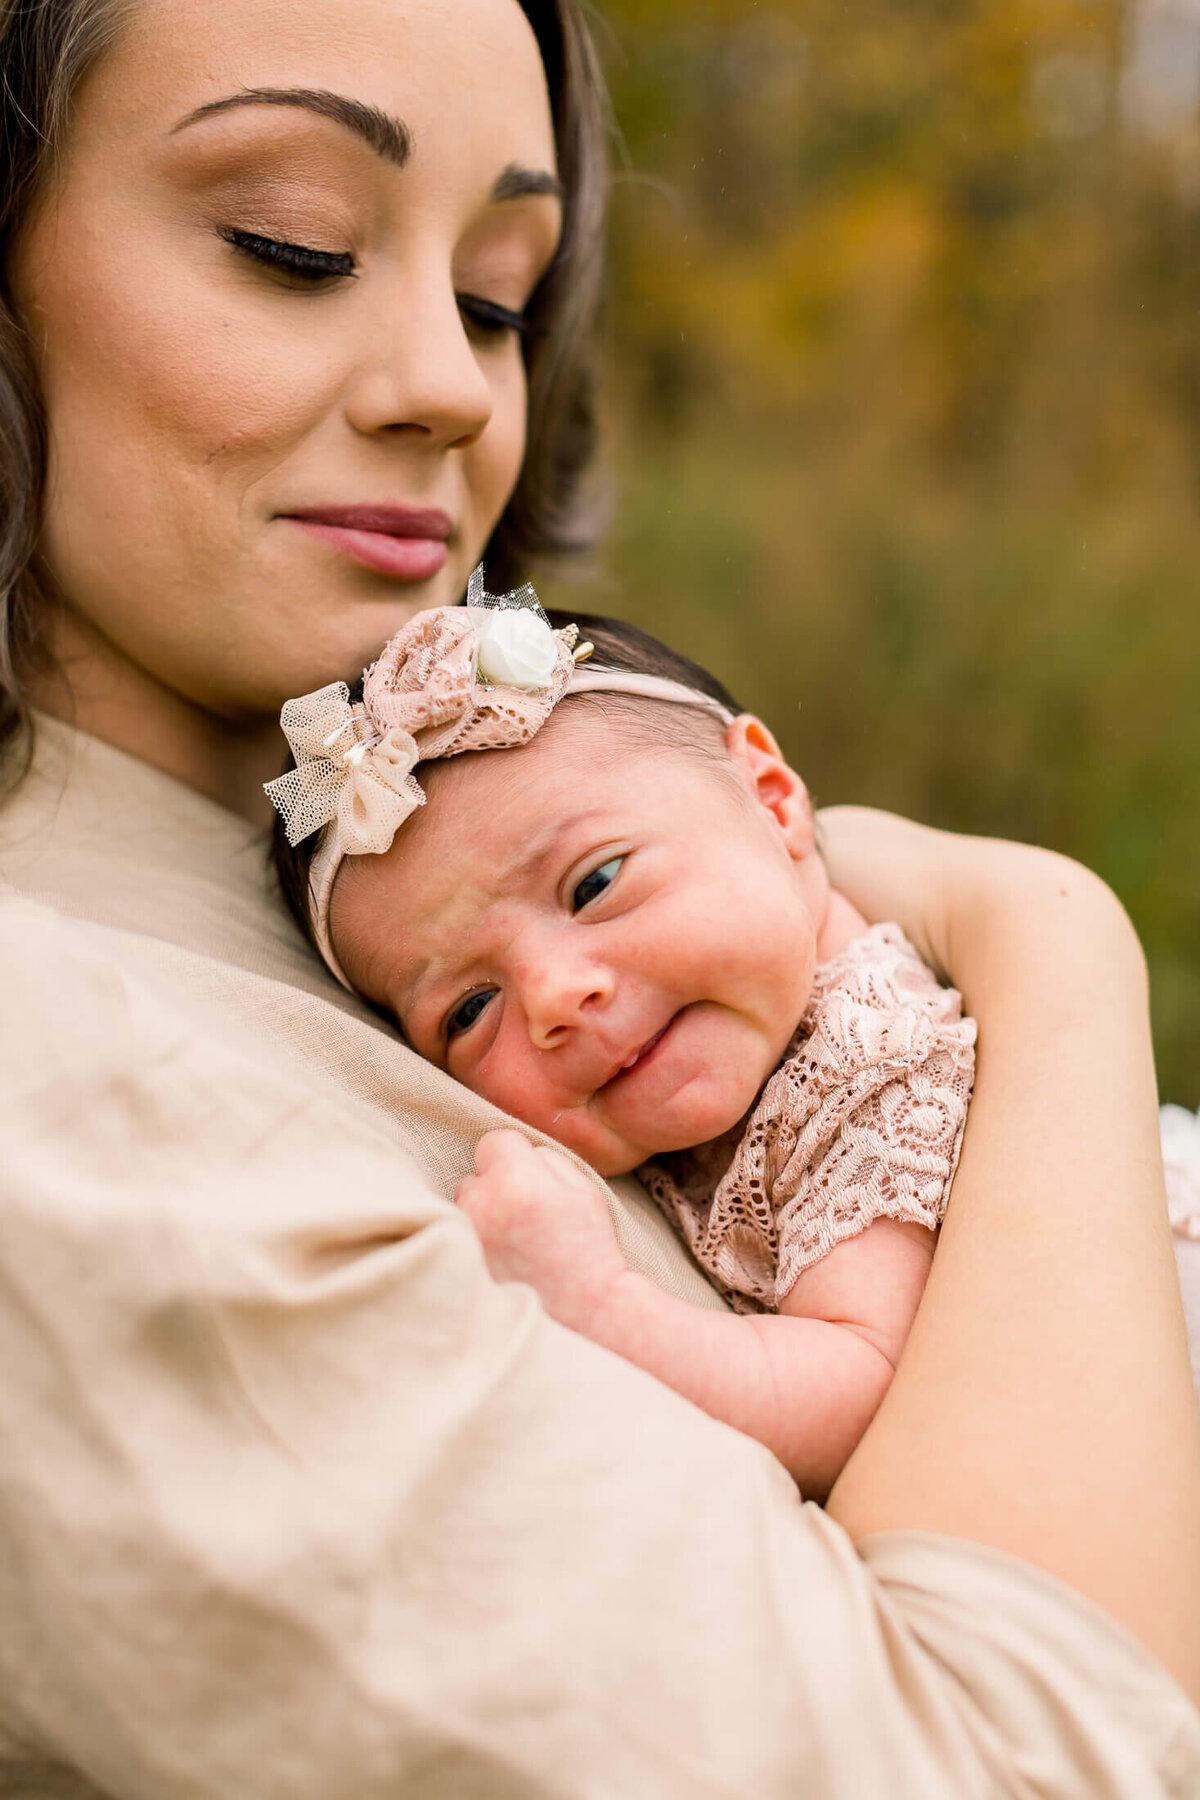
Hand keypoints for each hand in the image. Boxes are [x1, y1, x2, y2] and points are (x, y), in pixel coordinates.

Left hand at [456, 1131, 628, 1332]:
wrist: (585, 1314)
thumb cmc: (589, 1250)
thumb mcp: (585, 1190)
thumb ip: (547, 1157)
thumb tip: (516, 1148)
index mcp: (517, 1182)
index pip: (495, 1140)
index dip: (516, 1156)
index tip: (531, 1179)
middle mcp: (482, 1206)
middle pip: (474, 1173)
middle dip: (495, 1185)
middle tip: (524, 1215)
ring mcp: (465, 1237)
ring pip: (462, 1205)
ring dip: (481, 1213)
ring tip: (513, 1241)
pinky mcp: (457, 1263)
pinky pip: (457, 1234)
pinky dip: (473, 1239)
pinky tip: (499, 1257)